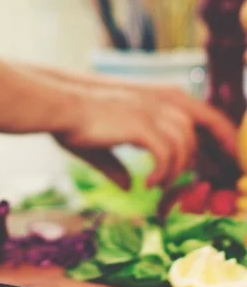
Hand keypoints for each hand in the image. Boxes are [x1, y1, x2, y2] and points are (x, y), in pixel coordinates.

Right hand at [53, 83, 238, 189]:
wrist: (57, 109)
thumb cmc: (72, 124)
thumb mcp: (100, 147)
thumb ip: (117, 166)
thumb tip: (127, 186)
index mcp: (154, 100)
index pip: (204, 113)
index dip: (221, 135)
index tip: (228, 158)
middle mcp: (160, 102)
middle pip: (204, 127)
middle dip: (210, 155)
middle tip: (207, 180)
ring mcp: (152, 112)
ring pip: (185, 145)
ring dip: (176, 170)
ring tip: (160, 185)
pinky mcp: (142, 127)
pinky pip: (167, 155)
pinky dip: (162, 172)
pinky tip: (147, 183)